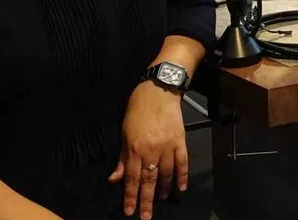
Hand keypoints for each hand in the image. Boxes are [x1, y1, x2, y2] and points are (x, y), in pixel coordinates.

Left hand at [108, 82, 188, 219]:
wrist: (159, 90)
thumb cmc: (138, 109)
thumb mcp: (124, 132)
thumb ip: (122, 157)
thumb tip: (115, 178)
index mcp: (135, 149)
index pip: (132, 178)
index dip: (130, 196)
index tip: (130, 211)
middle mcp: (151, 150)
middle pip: (149, 180)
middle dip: (146, 200)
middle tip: (146, 217)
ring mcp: (167, 146)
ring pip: (166, 174)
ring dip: (163, 189)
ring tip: (161, 200)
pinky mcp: (180, 141)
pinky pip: (182, 162)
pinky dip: (182, 176)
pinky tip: (181, 187)